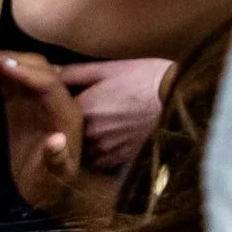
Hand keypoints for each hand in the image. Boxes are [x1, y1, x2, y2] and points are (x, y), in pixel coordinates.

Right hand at [0, 51, 111, 225]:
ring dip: (4, 62)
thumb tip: (56, 142)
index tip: (2, 67)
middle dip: (14, 60)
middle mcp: (55, 101)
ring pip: (24, 70)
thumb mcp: (56, 177)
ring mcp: (37, 101)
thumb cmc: (52, 185)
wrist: (45, 189)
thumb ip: (57, 159)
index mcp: (66, 114)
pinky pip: (12, 82)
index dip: (27, 73)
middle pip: (38, 68)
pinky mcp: (22, 105)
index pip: (49, 83)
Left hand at [59, 57, 169, 172]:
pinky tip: (109, 139)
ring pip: (82, 150)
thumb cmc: (147, 78)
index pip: (57, 113)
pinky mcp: (120, 159)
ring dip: (84, 143)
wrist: (182, 97)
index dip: (60, 108)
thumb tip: (50, 73)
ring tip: (98, 128)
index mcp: (84, 108)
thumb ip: (76, 73)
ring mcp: (105, 148)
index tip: (67, 103)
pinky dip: (100, 153)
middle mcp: (90, 132)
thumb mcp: (110, 69)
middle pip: (69, 134)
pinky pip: (99, 162)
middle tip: (84, 115)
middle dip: (71, 127)